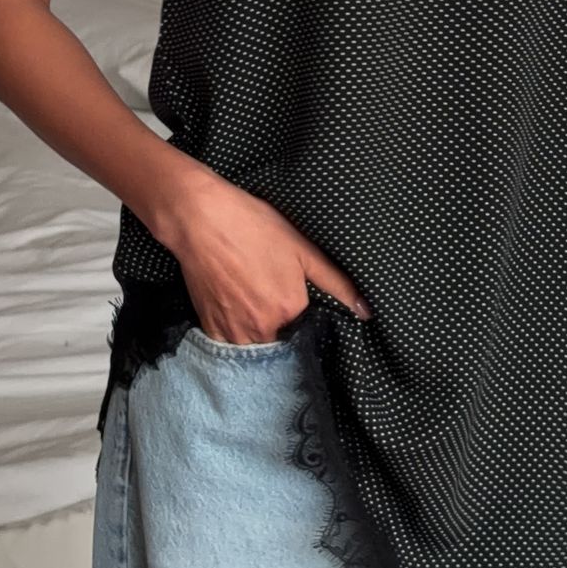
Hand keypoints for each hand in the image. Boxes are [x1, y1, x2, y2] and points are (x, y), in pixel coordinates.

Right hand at [151, 163, 371, 343]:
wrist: (201, 219)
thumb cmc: (253, 227)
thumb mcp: (303, 249)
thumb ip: (337, 283)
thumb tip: (366, 311)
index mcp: (290, 310)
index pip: (308, 329)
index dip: (305, 316)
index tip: (297, 299)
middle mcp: (262, 329)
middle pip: (282, 342)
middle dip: (284, 329)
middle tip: (273, 296)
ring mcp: (233, 332)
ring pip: (256, 348)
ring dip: (261, 334)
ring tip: (256, 302)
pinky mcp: (210, 328)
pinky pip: (230, 345)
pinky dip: (238, 334)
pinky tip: (238, 308)